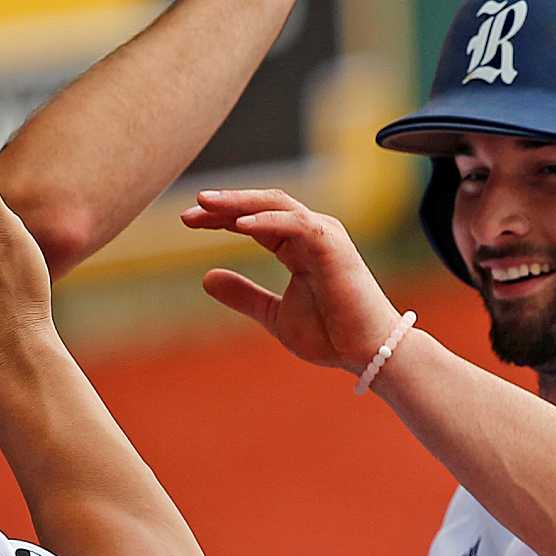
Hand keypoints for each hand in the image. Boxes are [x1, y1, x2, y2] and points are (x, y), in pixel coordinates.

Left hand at [182, 189, 401, 372]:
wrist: (368, 353)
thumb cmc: (331, 335)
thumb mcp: (274, 314)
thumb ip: (244, 295)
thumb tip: (206, 278)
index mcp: (298, 245)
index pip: (253, 219)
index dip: (220, 217)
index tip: (187, 220)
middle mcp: (311, 232)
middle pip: (262, 205)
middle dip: (225, 203)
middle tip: (189, 208)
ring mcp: (323, 234)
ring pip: (277, 205)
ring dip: (240, 202)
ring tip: (206, 204)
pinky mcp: (332, 244)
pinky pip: (295, 223)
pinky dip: (266, 221)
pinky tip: (238, 225)